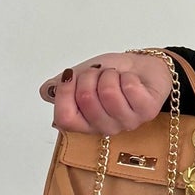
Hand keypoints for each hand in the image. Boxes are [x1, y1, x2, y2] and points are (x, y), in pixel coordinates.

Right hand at [38, 50, 173, 135]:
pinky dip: (128, 75)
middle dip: (90, 76)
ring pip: (109, 93)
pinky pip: (130, 87)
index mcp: (85, 122)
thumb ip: (62, 85)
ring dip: (110, 75)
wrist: (142, 67)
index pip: (65, 118)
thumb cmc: (112, 74)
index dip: (65, 93)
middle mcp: (104, 127)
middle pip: (86, 99)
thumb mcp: (81, 75)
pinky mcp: (147, 112)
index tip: (70, 75)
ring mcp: (127, 122)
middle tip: (99, 74)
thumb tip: (48, 91)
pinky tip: (132, 80)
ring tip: (116, 76)